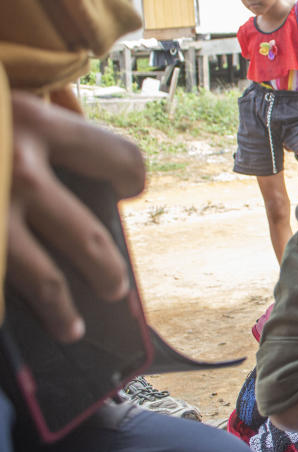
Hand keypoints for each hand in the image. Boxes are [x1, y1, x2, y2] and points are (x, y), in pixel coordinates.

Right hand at [6, 89, 144, 342]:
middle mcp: (19, 172)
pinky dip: (1, 313)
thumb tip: (70, 170)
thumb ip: (26, 128)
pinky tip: (6, 322)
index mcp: (34, 123)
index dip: (130, 174)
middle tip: (114, 288)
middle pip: (89, 236)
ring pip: (44, 280)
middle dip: (107, 269)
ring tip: (72, 327)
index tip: (128, 187)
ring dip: (63, 310)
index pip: (118, 155)